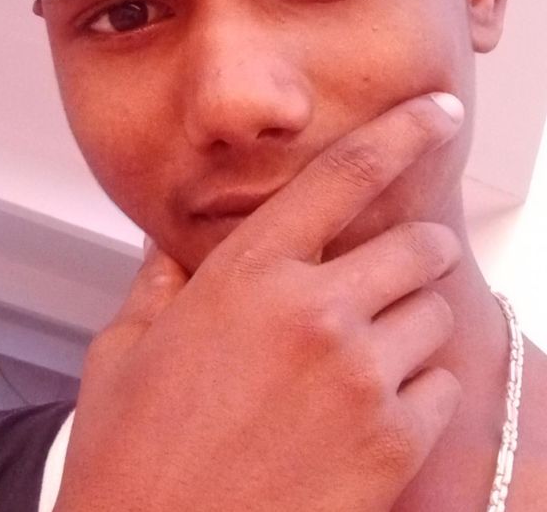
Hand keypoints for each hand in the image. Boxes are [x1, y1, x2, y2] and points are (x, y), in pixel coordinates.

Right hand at [54, 94, 463, 511]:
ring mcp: (359, 378)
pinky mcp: (391, 445)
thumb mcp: (125, 352)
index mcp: (247, 275)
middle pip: (419, 245)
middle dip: (415, 253)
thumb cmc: (134, 457)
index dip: (403, 131)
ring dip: (412, 323)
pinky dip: (419, 388)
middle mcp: (314, 313)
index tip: (440, 110)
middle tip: (390, 275)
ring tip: (364, 354)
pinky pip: (442, 386)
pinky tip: (369, 411)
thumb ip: (157, 284)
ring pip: (437, 315)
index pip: (346, 175)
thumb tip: (166, 246)